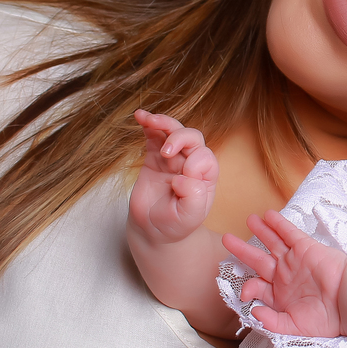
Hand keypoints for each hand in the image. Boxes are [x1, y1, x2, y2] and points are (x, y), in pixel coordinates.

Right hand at [128, 110, 218, 243]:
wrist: (153, 230)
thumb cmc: (175, 224)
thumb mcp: (189, 217)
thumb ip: (193, 197)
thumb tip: (182, 177)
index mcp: (206, 176)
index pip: (205, 158)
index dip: (194, 165)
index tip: (178, 182)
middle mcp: (192, 163)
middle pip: (192, 138)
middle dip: (180, 138)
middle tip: (167, 152)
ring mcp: (173, 158)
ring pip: (173, 131)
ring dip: (164, 123)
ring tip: (150, 120)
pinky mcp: (154, 157)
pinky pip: (154, 135)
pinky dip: (148, 124)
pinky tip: (140, 117)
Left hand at [222, 210, 346, 337]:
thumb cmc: (325, 317)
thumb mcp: (294, 327)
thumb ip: (272, 322)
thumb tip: (253, 312)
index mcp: (280, 295)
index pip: (257, 286)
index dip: (247, 288)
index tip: (245, 292)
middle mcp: (285, 276)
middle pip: (258, 260)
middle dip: (242, 250)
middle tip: (227, 239)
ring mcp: (294, 260)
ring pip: (272, 242)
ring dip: (261, 230)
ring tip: (249, 219)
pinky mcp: (304, 248)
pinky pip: (288, 233)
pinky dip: (278, 224)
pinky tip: (268, 215)